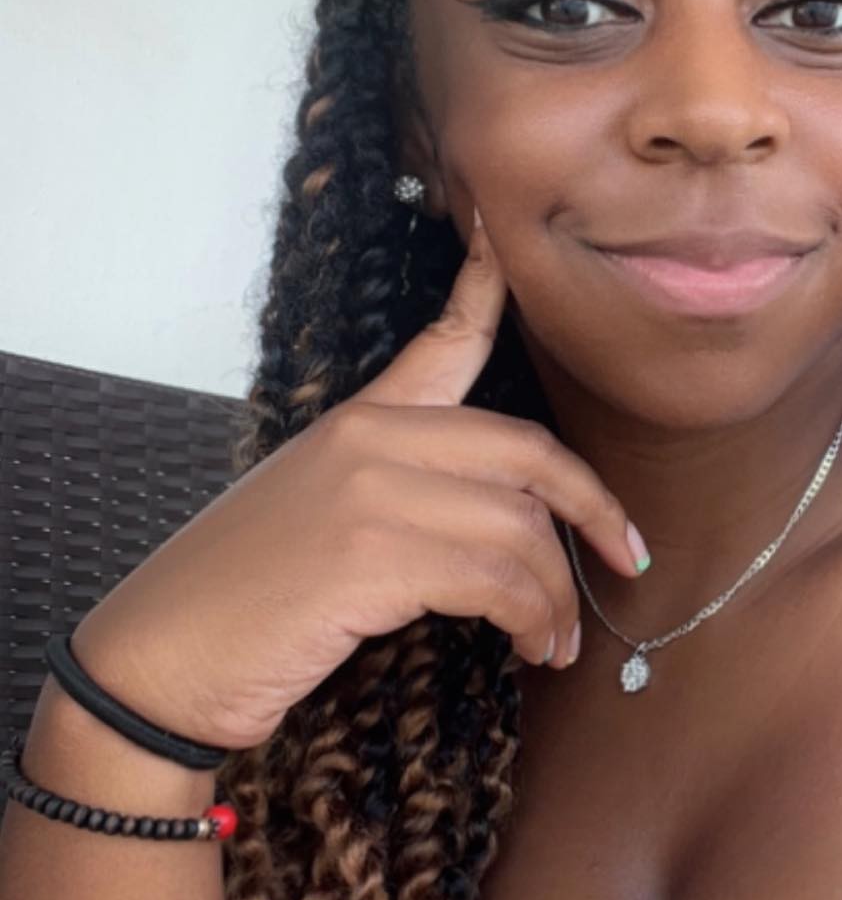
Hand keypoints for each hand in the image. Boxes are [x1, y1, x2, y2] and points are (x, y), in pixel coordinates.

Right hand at [71, 209, 645, 748]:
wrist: (156, 662)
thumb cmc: (242, 602)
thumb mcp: (315, 514)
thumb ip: (400, 493)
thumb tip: (506, 525)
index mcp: (358, 420)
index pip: (443, 340)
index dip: (487, 285)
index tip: (508, 237)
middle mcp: (371, 438)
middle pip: (526, 452)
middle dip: (595, 509)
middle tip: (628, 558)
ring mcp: (371, 492)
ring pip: (520, 529)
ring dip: (557, 596)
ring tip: (557, 643)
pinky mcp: (374, 555)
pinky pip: (496, 579)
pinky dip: (530, 619)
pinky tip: (530, 648)